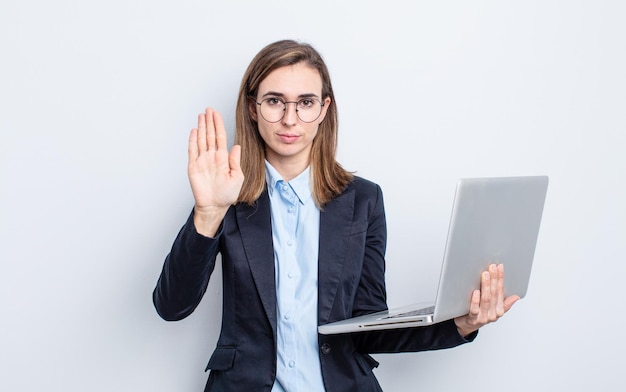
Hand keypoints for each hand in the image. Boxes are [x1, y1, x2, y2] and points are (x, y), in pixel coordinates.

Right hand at [188, 107, 243, 236]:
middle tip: (208, 109)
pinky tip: (194, 131)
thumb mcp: (237, 177)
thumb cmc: (227, 194)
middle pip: (210, 135)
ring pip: (201, 140)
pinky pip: (192, 151)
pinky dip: (192, 141)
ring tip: (201, 115)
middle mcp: (212, 157)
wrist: (215, 206)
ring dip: (201, 127)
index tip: (216, 114)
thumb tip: (236, 146)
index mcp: (223, 158)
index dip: (218, 124)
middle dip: (209, 121)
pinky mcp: (193, 167)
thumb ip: (235, 161)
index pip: (220, 136)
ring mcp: (202, 161)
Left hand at [454, 263, 519, 336]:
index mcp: (499, 310)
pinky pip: (474, 309)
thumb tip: (516, 297)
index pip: (501, 291)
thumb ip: (504, 303)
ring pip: (486, 300)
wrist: (466, 326)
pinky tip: (476, 292)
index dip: (501, 278)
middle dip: (494, 279)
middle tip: (492, 267)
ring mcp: (483, 317)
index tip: (500, 267)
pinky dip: (476, 300)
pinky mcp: (472, 319)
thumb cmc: (479, 315)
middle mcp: (492, 314)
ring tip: (485, 275)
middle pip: (494, 294)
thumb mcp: (493, 309)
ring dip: (486, 286)